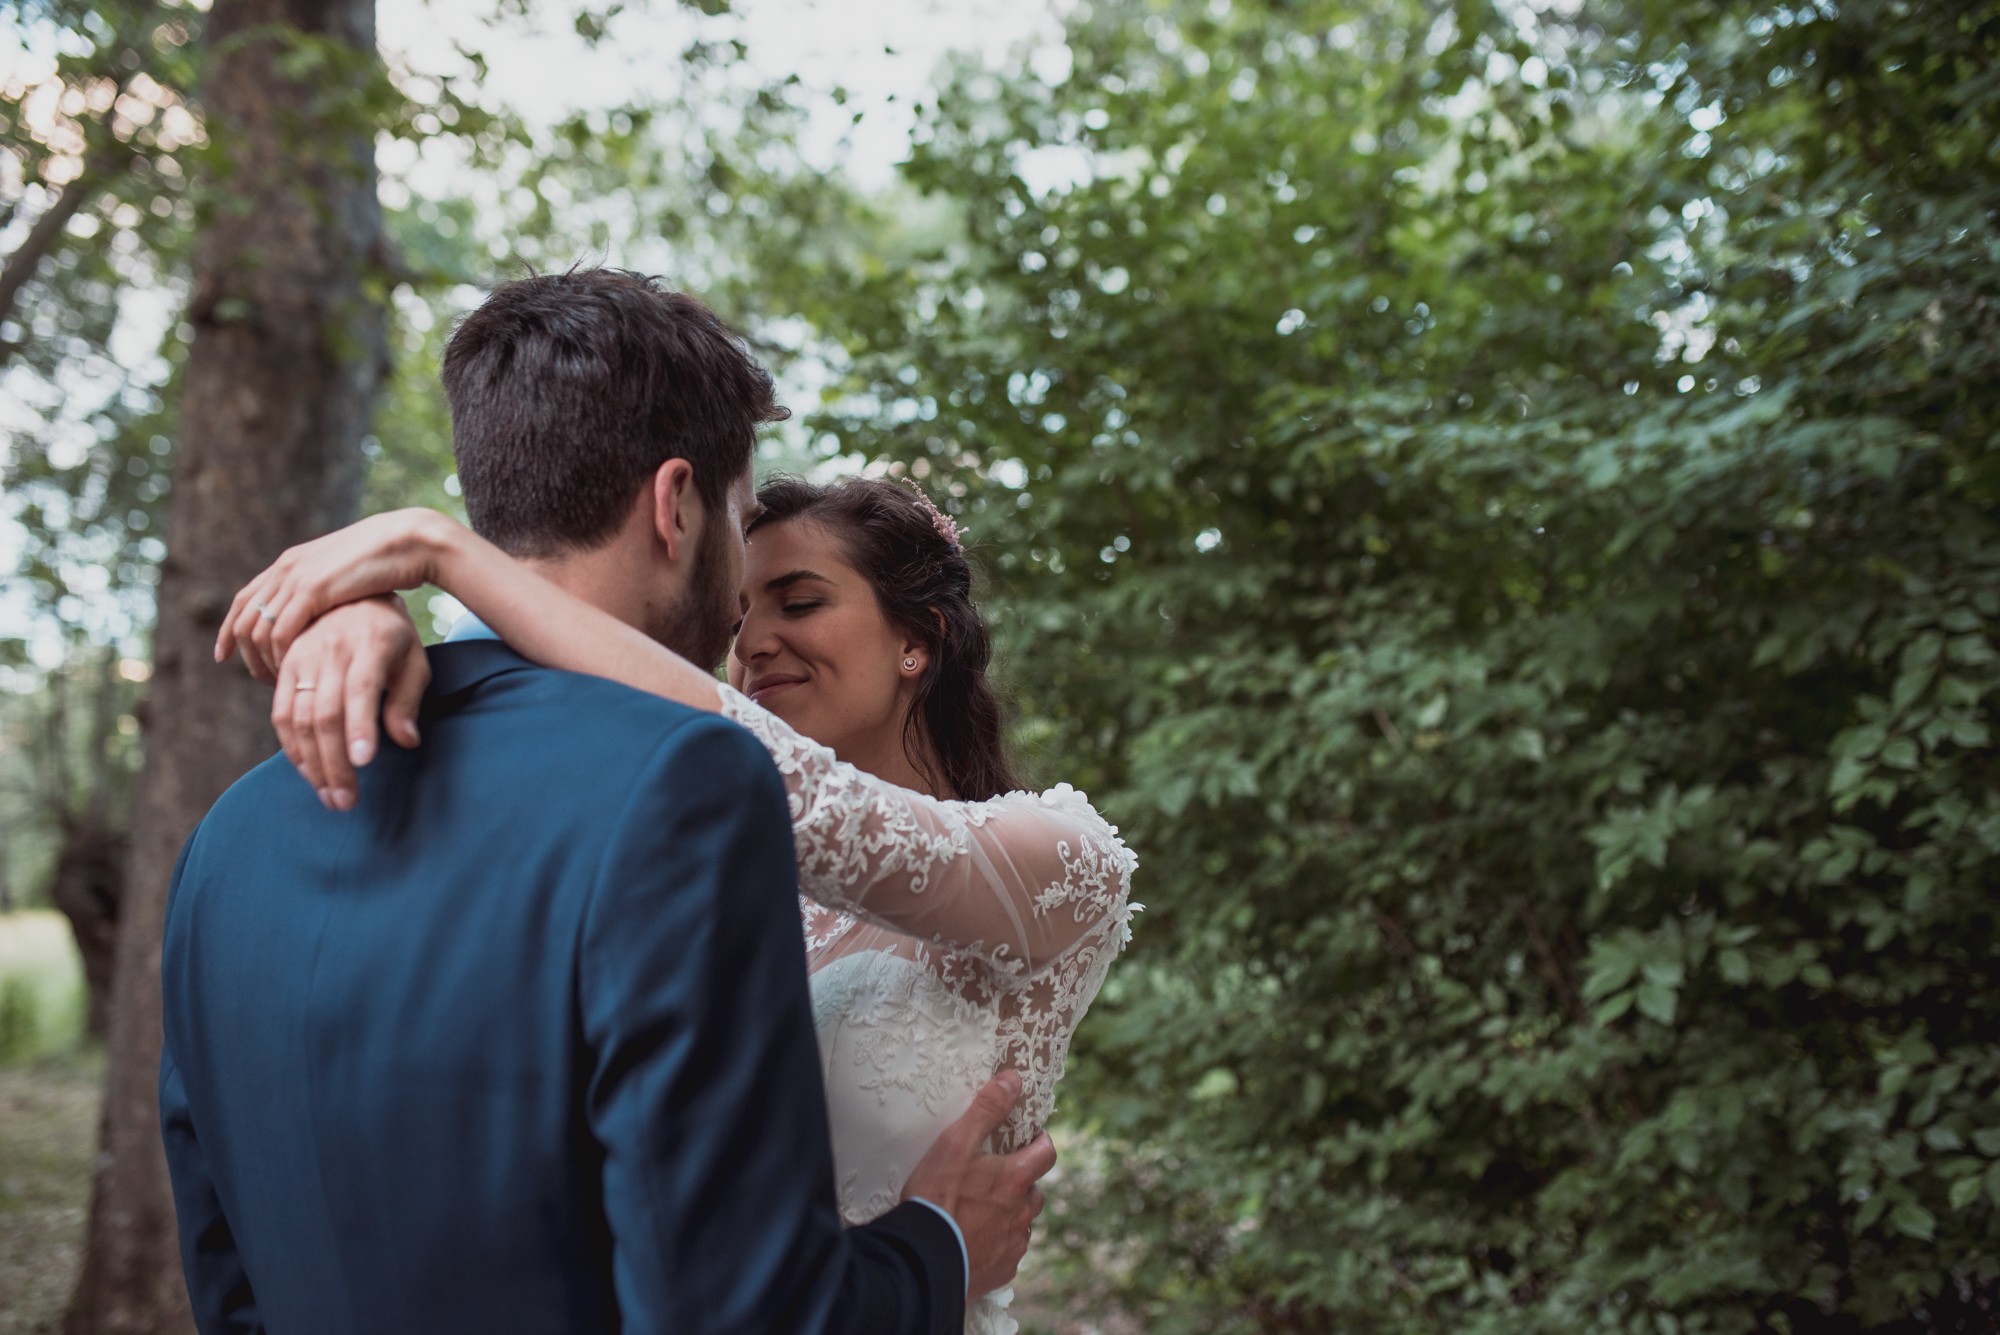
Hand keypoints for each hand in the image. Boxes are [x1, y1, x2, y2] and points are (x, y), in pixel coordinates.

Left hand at [218, 508, 458, 681]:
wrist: (407, 542)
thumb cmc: (388, 562)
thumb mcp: (344, 576)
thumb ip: (325, 589)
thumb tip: (321, 612)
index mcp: (290, 562)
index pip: (244, 599)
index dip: (228, 630)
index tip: (223, 656)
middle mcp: (285, 568)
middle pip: (244, 619)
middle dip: (246, 655)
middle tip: (262, 680)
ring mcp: (296, 578)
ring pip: (258, 630)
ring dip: (264, 661)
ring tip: (280, 683)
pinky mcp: (312, 590)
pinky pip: (281, 631)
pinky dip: (281, 656)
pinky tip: (294, 671)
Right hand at [274, 596, 429, 810]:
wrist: (354, 595)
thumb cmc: (393, 638)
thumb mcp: (414, 662)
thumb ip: (408, 701)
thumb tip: (407, 741)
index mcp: (371, 644)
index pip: (361, 690)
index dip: (361, 727)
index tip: (364, 763)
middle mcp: (332, 649)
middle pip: (326, 713)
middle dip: (335, 762)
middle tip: (346, 802)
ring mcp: (303, 657)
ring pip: (299, 719)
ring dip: (313, 764)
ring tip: (331, 798)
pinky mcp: (285, 667)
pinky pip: (281, 713)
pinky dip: (292, 747)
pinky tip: (309, 773)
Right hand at [902, 1070, 1054, 1298]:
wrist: (923, 1259)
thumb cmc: (937, 1197)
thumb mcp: (956, 1143)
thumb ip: (986, 1109)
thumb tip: (1013, 1079)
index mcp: (1016, 1179)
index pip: (1047, 1153)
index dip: (1040, 1142)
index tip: (1028, 1139)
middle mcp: (1023, 1213)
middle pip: (1035, 1191)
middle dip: (1022, 1183)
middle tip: (995, 1178)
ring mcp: (1014, 1244)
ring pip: (1022, 1223)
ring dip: (1010, 1214)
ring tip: (980, 1211)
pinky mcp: (1002, 1270)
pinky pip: (1008, 1252)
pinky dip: (998, 1244)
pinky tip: (974, 1240)